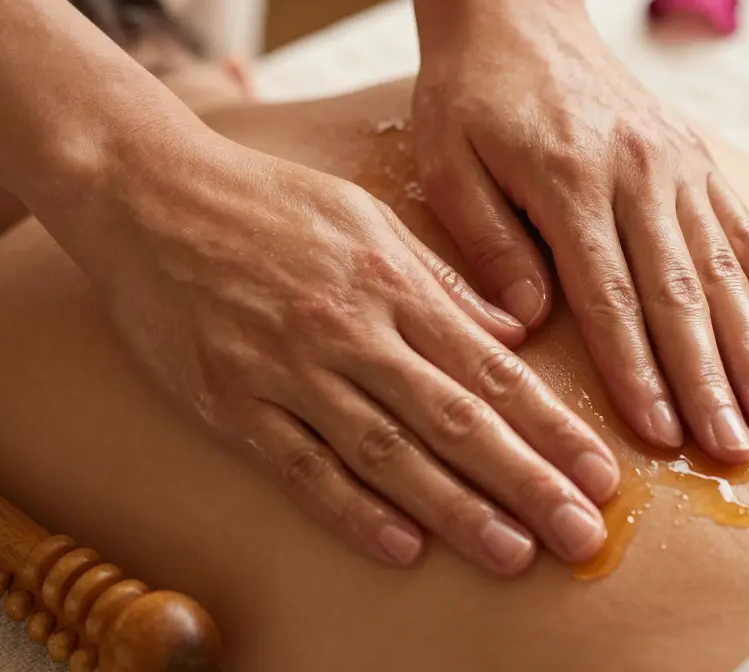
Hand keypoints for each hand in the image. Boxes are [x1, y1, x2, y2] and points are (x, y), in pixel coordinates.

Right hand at [84, 127, 620, 574]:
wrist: (148, 196)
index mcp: (391, 282)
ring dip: (456, 508)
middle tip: (582, 535)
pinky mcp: (231, 402)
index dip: (551, 428)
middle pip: (455, 419)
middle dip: (528, 481)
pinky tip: (402, 546)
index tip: (600, 474)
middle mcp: (350, 329)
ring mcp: (288, 369)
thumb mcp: (363, 216)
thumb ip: (439, 280)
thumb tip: (510, 331)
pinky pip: (300, 465)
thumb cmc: (262, 201)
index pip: (491, 369)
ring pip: (387, 451)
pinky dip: (351, 509)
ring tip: (513, 553)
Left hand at [411, 0, 748, 463]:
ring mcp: (675, 164)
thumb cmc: (469, 96)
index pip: (609, 298)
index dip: (637, 372)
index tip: (660, 435)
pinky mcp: (693, 157)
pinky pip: (744, 227)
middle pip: (680, 295)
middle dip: (708, 381)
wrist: (516, 13)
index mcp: (570, 182)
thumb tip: (528, 324)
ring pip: (723, 269)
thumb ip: (488, 243)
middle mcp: (637, 175)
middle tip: (734, 451)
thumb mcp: (447, 164)